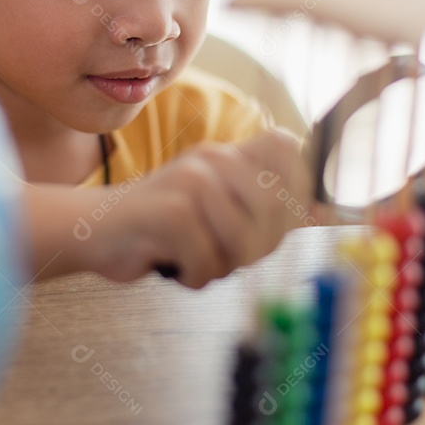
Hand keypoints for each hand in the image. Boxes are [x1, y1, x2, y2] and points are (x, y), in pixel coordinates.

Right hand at [75, 128, 309, 288]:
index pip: (287, 147)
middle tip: (222, 257)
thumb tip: (331, 213)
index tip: (277, 220)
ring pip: (243, 241)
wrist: (93, 231)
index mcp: (228, 154)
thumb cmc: (162, 229)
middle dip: (255, 249)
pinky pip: (208, 260)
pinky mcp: (169, 210)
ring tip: (193, 260)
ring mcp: (191, 181)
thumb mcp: (216, 209)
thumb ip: (264, 208)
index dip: (296, 184)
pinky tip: (173, 266)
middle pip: (274, 208)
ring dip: (221, 267)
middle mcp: (213, 159)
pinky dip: (195, 277)